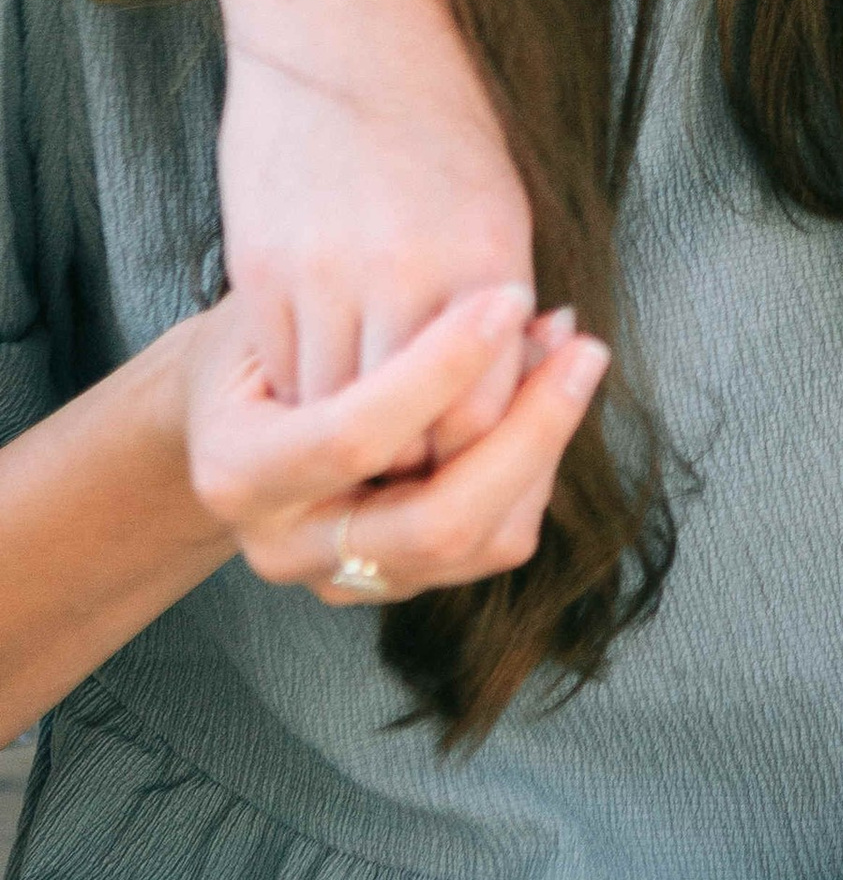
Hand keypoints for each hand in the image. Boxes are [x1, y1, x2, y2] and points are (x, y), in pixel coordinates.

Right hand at [185, 283, 606, 600]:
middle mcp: (285, 546)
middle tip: (581, 347)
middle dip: (525, 435)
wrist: (224, 414)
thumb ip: (365, 320)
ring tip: (572, 357)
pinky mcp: (395, 580)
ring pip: (478, 543)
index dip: (439, 370)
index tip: (508, 299)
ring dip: (543, 448)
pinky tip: (547, 395)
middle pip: (433, 523)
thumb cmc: (256, 341)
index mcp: (238, 473)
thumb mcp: (278, 310)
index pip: (351, 437)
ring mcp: (342, 578)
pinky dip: (536, 469)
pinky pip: (494, 543)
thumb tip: (507, 312)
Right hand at [217, 15, 534, 446]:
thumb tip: (494, 421)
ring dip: (357, 434)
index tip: (476, 444)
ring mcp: (326, 276)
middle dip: (417, 460)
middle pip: (409, 435)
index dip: (480, 450)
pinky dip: (307, 392)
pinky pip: (285, 376)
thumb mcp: (499, 212)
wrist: (344, 33)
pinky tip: (327, 370)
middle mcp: (409, 275)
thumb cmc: (439, 124)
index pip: (482, 420)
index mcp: (489, 258)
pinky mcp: (262, 271)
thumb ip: (498, 318)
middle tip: (421, 454)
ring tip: (375, 420)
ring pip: (337, 418)